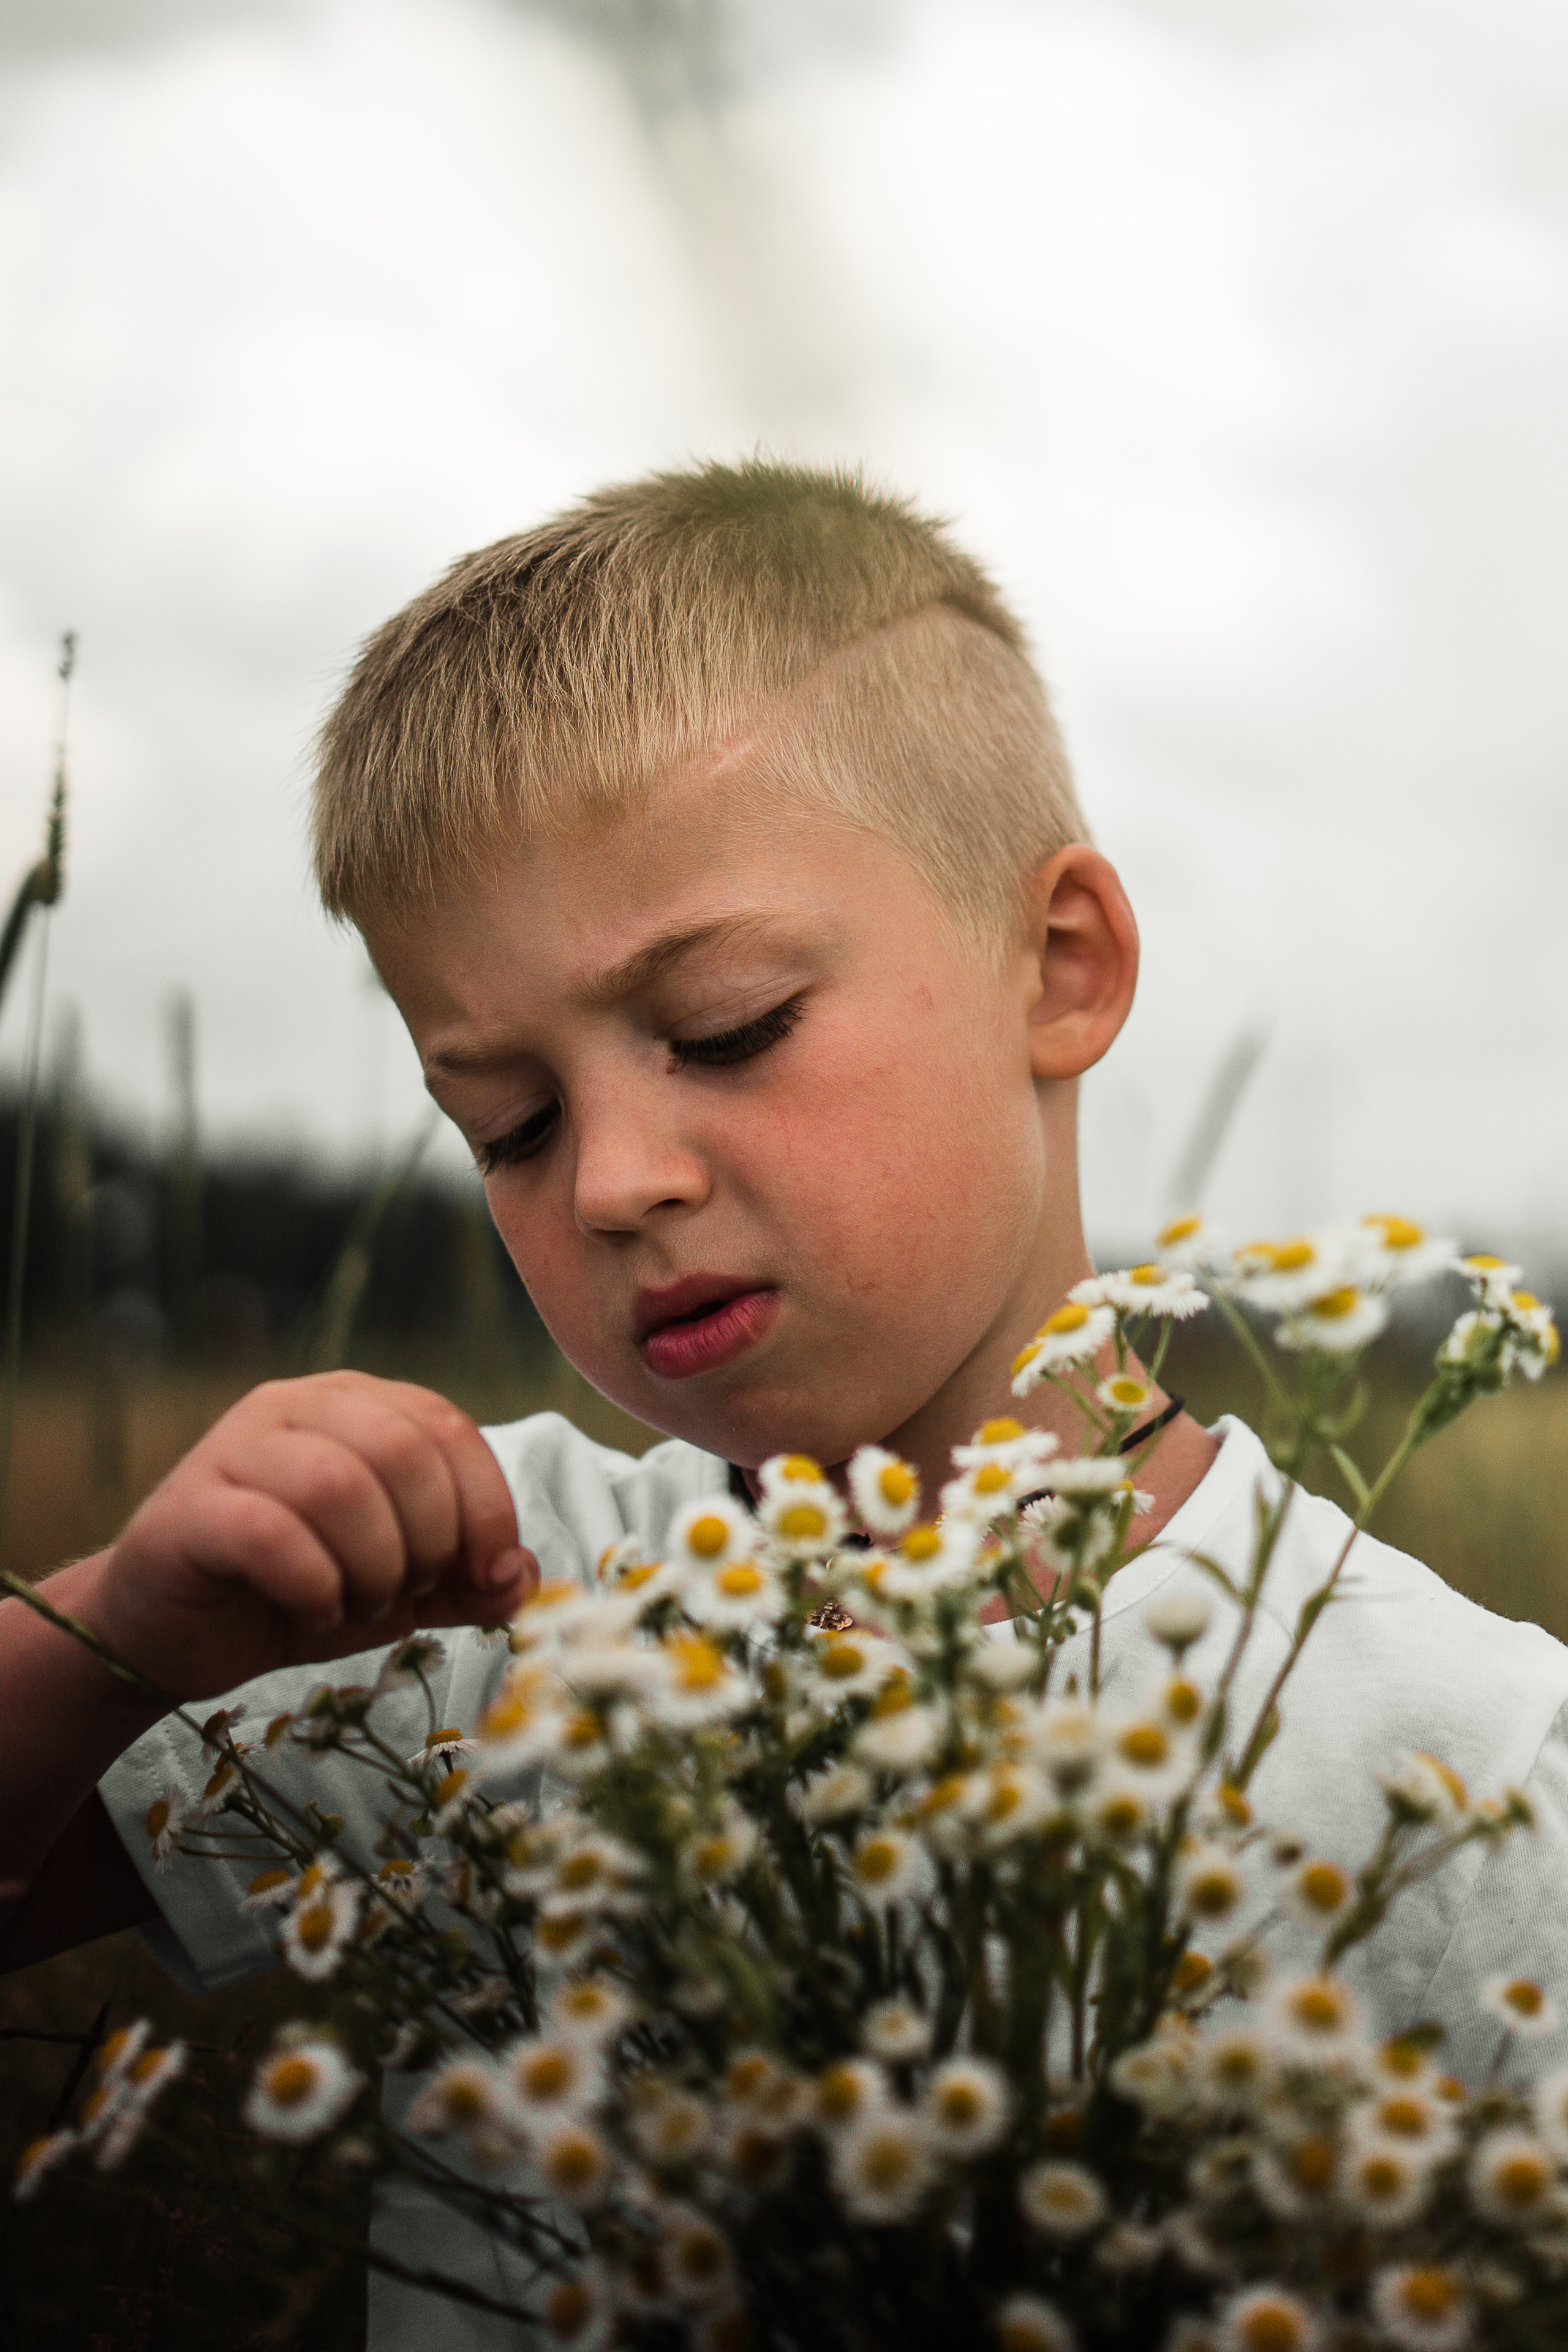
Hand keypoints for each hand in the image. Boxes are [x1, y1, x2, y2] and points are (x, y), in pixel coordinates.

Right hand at [85, 1372, 536, 1699]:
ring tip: (357, 1603)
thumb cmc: (295, 1592)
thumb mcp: (401, 1589)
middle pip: (403, 1449)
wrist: (172, 1631)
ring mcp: (236, 1447)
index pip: (448, 1427)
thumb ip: (467, 1580)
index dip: (488, 1506)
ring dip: (371, 1565)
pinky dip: (314, 1584)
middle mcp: (296, 1405)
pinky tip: (314, 1610)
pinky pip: (270, 1533)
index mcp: (357, 1404)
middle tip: (404, 1592)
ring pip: (338, 1484)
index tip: (490, 1573)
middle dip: (427, 1539)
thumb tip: (525, 1575)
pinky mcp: (190, 1507)